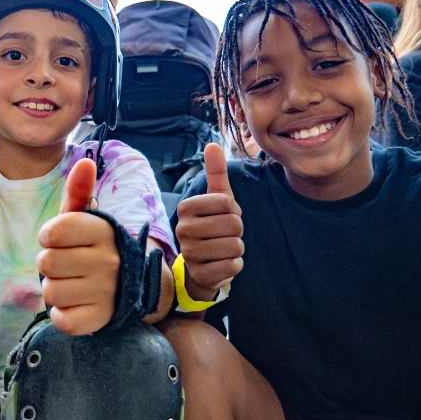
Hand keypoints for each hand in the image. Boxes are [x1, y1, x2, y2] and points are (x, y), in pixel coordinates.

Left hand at [37, 158, 118, 335]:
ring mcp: (107, 292)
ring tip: (73, 283)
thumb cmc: (94, 247)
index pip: (54, 232)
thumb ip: (78, 192)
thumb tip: (85, 160)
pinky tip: (77, 304)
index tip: (58, 239)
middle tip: (68, 265)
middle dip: (50, 264)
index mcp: (103, 231)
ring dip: (55, 289)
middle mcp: (109, 260)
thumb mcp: (86, 219)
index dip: (48, 236)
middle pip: (46, 263)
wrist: (130, 285)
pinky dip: (62, 314)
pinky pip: (62, 319)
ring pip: (50, 291)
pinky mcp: (101, 319)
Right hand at [175, 144, 243, 295]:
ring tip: (223, 249)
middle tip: (224, 235)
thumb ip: (215, 173)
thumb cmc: (211, 227)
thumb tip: (212, 144)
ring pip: (235, 246)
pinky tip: (222, 264)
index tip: (223, 216)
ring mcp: (189, 254)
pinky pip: (233, 266)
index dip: (234, 210)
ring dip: (236, 249)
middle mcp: (183, 230)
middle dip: (237, 231)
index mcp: (186, 208)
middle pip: (234, 224)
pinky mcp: (200, 275)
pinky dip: (235, 265)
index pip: (227, 202)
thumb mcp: (216, 200)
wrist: (201, 266)